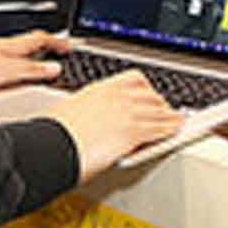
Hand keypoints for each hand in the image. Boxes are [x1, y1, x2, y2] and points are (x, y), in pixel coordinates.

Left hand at [0, 30, 68, 93]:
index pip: (42, 38)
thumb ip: (32, 69)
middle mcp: (3, 46)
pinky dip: (16, 64)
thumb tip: (55, 68)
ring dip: (31, 55)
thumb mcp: (9, 70)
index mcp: (14, 45)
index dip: (57, 42)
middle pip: (30, 42)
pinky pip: (6, 60)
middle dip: (46, 45)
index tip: (69, 46)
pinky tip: (13, 74)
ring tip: (40, 63)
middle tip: (59, 52)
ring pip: (18, 51)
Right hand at [49, 71, 187, 181]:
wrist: (50, 147)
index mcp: (100, 89)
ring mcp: (126, 112)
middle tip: (166, 111)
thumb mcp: (70, 112)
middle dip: (160, 103)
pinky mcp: (132, 130)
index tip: (152, 95)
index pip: (134, 80)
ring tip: (177, 121)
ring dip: (170, 116)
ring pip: (159, 111)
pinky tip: (177, 130)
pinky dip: (172, 128)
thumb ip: (87, 111)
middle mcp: (116, 96)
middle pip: (150, 94)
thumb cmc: (53, 135)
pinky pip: (161, 127)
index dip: (148, 89)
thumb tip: (90, 121)